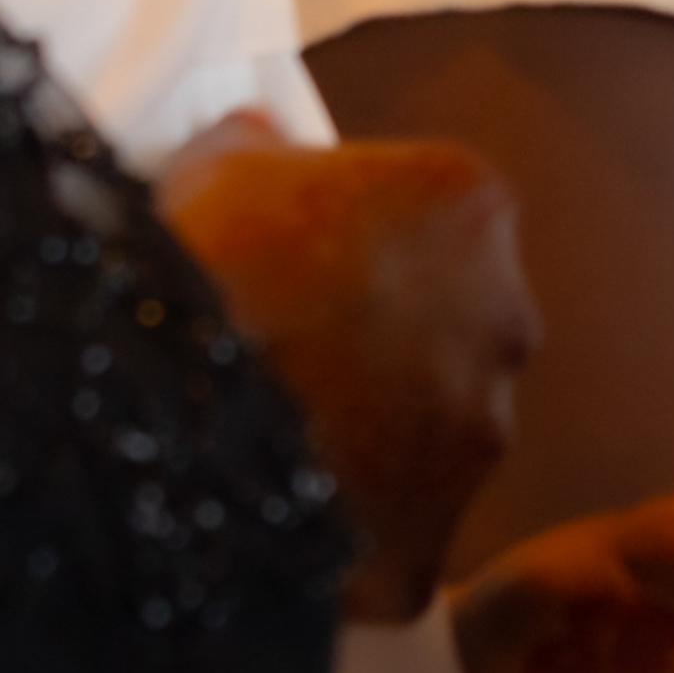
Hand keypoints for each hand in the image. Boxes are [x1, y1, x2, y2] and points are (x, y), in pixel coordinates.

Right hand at [158, 117, 540, 621]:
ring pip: (428, 427)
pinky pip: (392, 528)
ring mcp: (479, 433)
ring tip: (269, 431)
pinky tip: (274, 510)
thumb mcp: (214, 163)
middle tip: (283, 343)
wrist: (167, 412)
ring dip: (370, 427)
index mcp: (471, 205)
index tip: (288, 252)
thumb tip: (261, 137)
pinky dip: (344, 523)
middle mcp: (506, 318)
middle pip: (446, 321)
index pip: (429, 210)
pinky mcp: (433, 534)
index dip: (351, 231)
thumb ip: (258, 143)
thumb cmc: (200, 262)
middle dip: (381, 332)